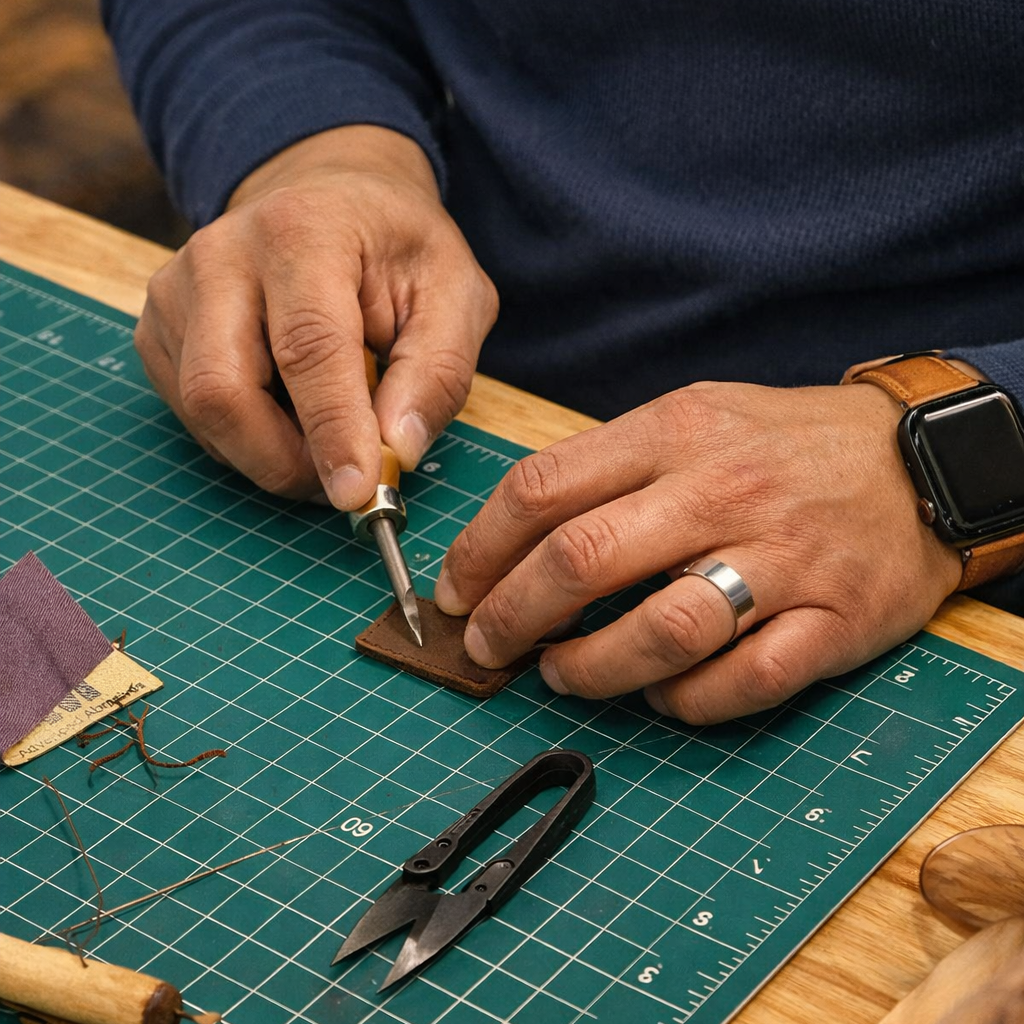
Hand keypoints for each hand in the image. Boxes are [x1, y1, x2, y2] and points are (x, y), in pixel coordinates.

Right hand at [134, 126, 497, 507]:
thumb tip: (399, 450)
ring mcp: (177, 291)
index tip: (358, 493)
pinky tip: (290, 414)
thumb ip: (438, 371)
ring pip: (204, 410)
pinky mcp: (160, 327)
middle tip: (344, 482)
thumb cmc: (398, 250)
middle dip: (285, 461)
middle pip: (223, 389)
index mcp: (303, 231)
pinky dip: (245, 438)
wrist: (329, 198)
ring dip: (270, 453)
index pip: (308, 348)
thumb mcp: (456, 293)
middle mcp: (220, 254)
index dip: (332, 430)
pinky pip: (192, 412)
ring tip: (329, 437)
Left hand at [435, 381, 962, 722]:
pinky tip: (661, 695)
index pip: (543, 488)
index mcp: (675, 434)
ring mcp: (781, 562)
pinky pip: (741, 682)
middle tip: (486, 645)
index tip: (456, 588)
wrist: (920, 462)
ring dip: (591, 668)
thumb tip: (515, 537)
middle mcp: (722, 494)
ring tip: (561, 673)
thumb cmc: (783, 446)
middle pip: (583, 561)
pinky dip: (684, 702)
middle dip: (510, 615)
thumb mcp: (693, 417)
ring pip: (661, 632)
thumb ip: (609, 466)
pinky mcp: (832, 622)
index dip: (479, 548)